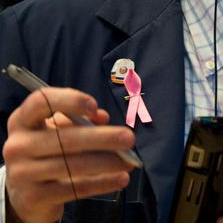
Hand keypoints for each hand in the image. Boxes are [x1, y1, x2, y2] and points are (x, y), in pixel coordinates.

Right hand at [2, 87, 136, 222]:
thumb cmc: (49, 150)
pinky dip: (102, 183)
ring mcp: (22, 173)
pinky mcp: (33, 197)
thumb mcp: (59, 130)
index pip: (42, 101)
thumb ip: (80, 120)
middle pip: (64, 137)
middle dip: (102, 137)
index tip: (95, 106)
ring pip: (73, 165)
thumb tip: (102, 117)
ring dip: (107, 162)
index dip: (70, 101)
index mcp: (23, 120)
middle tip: (129, 139)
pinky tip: (121, 179)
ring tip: (129, 161)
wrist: (25, 192)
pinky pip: (75, 188)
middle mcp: (17, 145)